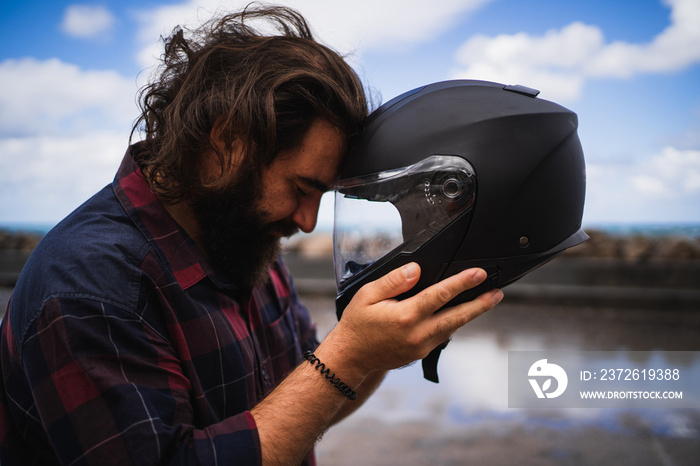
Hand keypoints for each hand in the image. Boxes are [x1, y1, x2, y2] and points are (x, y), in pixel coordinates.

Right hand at [328, 262, 502, 373]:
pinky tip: (460, 313)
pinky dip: (454, 323)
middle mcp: (417, 334)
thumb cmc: (357, 324)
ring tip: (487, 300)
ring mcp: (421, 346)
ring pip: (453, 327)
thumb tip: (416, 270)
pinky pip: (443, 335)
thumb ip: (393, 281)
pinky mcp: (421, 353)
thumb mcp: (367, 295)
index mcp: (405, 316)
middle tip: (498, 293)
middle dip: (480, 304)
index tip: (479, 274)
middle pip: (457, 317)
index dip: (462, 283)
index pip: (440, 295)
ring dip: (471, 313)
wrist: (351, 358)